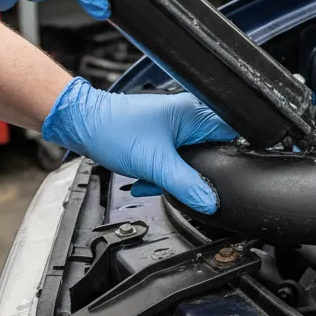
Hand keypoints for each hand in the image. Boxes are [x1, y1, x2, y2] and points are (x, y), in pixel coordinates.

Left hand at [42, 78, 236, 212]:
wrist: (84, 125)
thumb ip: (186, 186)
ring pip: (191, 159)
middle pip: (211, 151)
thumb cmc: (114, 131)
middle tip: (177, 180)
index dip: (228, 158)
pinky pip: (175, 159)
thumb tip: (209, 201)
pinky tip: (147, 178)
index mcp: (196, 113)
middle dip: (195, 173)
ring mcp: (176, 125)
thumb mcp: (156, 165)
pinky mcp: (163, 135)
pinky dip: (163, 173)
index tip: (216, 175)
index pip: (231, 135)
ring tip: (154, 178)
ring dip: (175, 176)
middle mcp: (189, 115)